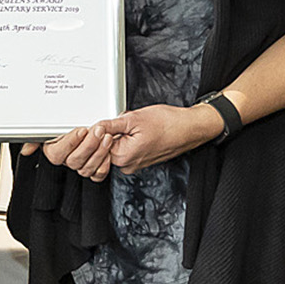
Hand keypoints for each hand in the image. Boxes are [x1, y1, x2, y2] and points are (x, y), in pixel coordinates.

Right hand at [39, 122, 119, 180]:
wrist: (100, 126)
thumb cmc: (76, 122)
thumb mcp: (53, 123)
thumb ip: (36, 136)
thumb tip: (26, 150)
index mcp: (55, 150)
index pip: (57, 153)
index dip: (70, 143)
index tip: (81, 130)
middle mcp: (67, 160)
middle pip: (73, 161)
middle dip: (88, 145)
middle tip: (99, 130)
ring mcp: (81, 166)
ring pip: (86, 169)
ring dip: (99, 152)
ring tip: (107, 137)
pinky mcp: (95, 171)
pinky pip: (98, 175)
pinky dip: (104, 165)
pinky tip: (108, 152)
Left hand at [104, 102, 223, 174]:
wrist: (189, 128)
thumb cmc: (168, 123)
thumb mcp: (134, 118)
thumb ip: (110, 125)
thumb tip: (95, 127)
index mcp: (122, 156)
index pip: (96, 146)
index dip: (98, 131)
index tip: (105, 122)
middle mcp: (127, 165)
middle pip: (103, 148)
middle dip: (108, 133)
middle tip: (122, 121)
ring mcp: (134, 164)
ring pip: (115, 148)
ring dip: (119, 135)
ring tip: (133, 126)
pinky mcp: (140, 161)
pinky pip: (125, 150)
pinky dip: (127, 139)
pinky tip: (138, 131)